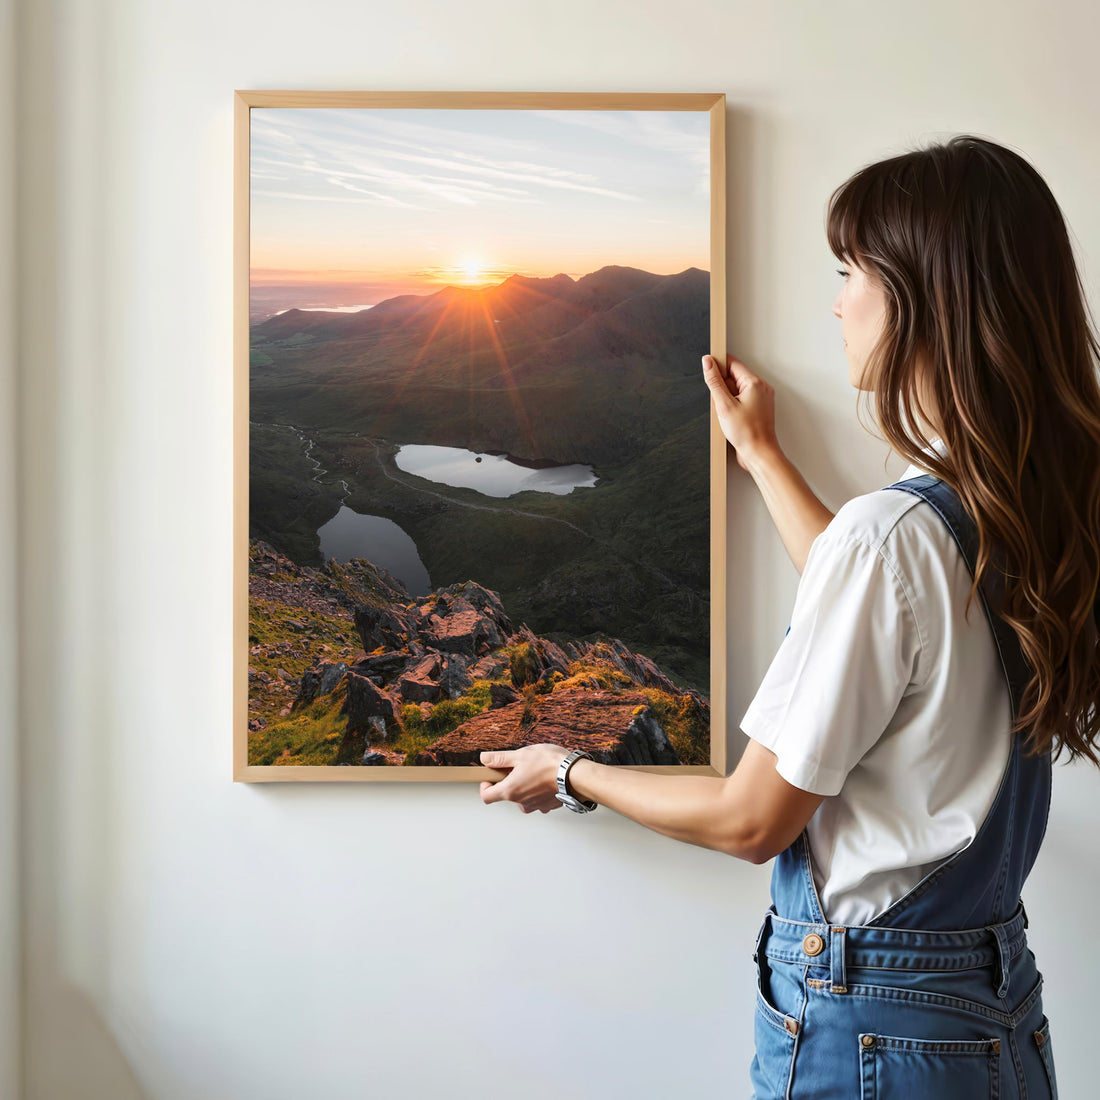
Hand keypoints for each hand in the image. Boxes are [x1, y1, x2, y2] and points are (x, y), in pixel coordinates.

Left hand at [478, 744, 570, 812]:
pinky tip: (545, 778)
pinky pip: (538, 799)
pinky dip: (538, 790)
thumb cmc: (550, 764)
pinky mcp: (548, 805)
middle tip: (518, 767)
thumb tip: (484, 759)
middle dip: (509, 781)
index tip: (491, 776)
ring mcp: (535, 806)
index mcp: (510, 790)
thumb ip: (499, 758)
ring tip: (534, 771)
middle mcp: (521, 802)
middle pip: (506, 795)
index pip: (487, 796)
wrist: (575, 775)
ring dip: (524, 786)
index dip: (485, 786)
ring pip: (523, 798)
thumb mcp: (520, 755)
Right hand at [701, 353, 779, 471]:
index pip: (733, 363)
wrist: (759, 453)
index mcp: (755, 383)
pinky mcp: (758, 408)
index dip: (718, 366)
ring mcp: (761, 398)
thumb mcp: (724, 405)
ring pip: (737, 389)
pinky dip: (733, 405)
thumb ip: (714, 381)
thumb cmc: (747, 433)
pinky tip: (731, 418)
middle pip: (735, 376)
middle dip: (722, 386)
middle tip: (720, 403)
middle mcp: (761, 388)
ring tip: (727, 413)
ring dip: (727, 398)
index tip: (708, 370)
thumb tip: (708, 362)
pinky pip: (742, 399)